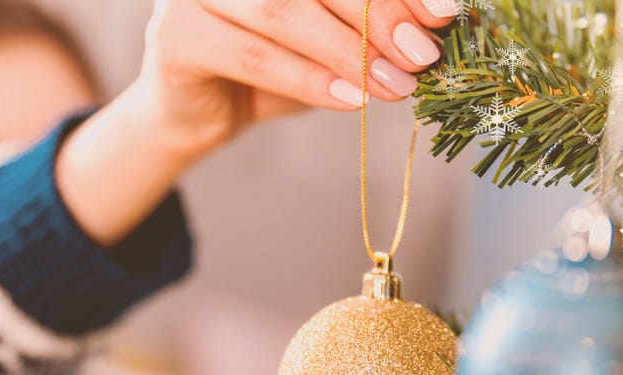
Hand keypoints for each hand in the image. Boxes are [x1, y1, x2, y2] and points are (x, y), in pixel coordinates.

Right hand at [56, 0, 456, 245]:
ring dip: (349, 53)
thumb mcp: (333, 41)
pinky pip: (253, 55)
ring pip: (284, 12)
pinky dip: (308, 80)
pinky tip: (350, 102)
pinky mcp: (177, 36)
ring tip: (395, 88)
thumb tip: (437, 21)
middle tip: (421, 56)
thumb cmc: (276, 67)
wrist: (204, 113)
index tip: (445, 13)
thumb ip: (372, 25)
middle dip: (379, 15)